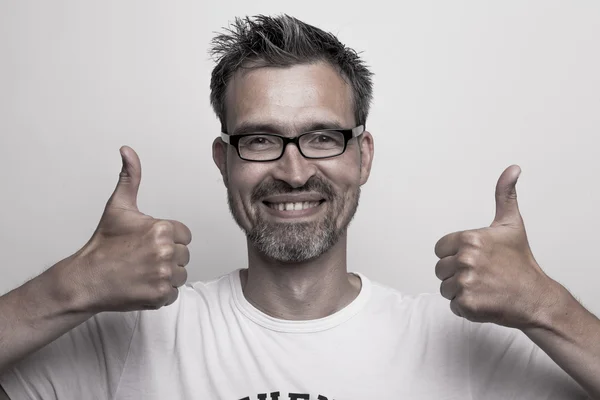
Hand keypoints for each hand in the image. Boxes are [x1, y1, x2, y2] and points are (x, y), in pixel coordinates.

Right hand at [69, 146, 191, 312]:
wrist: (86, 279)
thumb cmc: (103, 244)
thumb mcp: (118, 207)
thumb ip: (130, 178)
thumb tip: (127, 151)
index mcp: (162, 229)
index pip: (184, 235)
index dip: (169, 238)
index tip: (148, 242)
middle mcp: (166, 252)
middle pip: (184, 255)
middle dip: (167, 256)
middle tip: (142, 257)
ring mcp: (163, 276)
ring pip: (180, 274)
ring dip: (166, 274)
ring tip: (143, 271)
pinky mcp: (160, 296)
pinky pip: (173, 293)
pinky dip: (160, 292)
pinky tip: (143, 284)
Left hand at [434, 165, 556, 328]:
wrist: (536, 298)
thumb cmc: (521, 262)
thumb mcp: (511, 225)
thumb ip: (505, 196)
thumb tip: (513, 169)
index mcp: (470, 239)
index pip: (440, 249)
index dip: (455, 255)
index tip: (476, 259)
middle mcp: (466, 259)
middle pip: (440, 269)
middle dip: (457, 274)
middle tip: (482, 275)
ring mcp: (466, 282)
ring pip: (445, 288)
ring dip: (460, 291)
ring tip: (483, 288)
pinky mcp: (467, 304)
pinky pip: (452, 305)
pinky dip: (466, 307)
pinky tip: (484, 300)